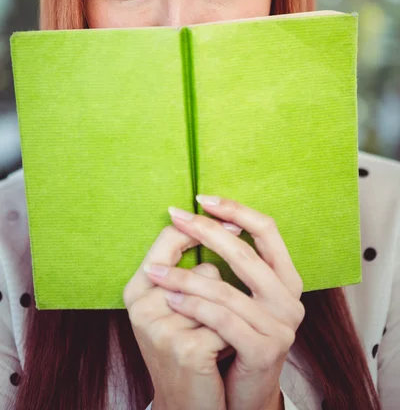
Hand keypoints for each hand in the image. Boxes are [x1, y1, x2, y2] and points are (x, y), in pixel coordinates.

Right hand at [123, 216, 243, 409]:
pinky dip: (231, 338)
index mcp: (137, 290)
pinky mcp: (186, 349)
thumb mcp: (175, 308)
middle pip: (202, 270)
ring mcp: (162, 328)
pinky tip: (218, 356)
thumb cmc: (186, 348)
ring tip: (216, 338)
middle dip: (219, 293)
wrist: (185, 407)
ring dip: (228, 316)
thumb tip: (223, 225)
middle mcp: (142, 306)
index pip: (167, 239)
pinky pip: (226, 323)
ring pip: (218, 294)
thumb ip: (186, 272)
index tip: (231, 222)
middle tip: (212, 320)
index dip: (201, 228)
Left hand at [145, 195, 303, 409]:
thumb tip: (201, 218)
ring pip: (226, 289)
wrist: (245, 394)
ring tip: (155, 270)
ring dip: (185, 276)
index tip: (203, 198)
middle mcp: (290, 298)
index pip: (267, 229)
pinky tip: (170, 299)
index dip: (236, 209)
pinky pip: (221, 320)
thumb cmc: (236, 337)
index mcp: (286, 277)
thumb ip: (234, 263)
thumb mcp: (241, 296)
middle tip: (175, 215)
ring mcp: (281, 325)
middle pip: (245, 253)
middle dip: (205, 231)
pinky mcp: (265, 350)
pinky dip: (193, 306)